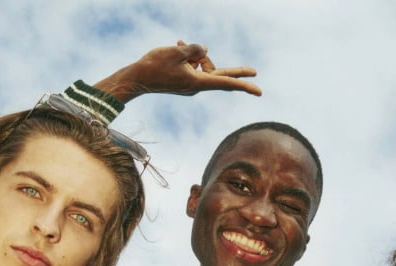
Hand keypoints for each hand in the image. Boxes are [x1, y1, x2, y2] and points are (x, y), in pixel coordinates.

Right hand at [95, 41, 261, 102]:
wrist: (137, 77)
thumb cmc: (155, 65)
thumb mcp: (178, 51)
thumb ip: (195, 49)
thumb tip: (204, 51)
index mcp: (198, 82)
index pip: (226, 82)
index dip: (243, 84)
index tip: (258, 91)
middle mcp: (197, 86)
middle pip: (219, 73)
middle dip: (229, 67)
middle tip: (255, 71)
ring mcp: (190, 84)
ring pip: (203, 65)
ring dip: (195, 54)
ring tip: (178, 44)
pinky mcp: (184, 81)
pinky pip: (193, 66)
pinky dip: (189, 57)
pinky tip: (178, 44)